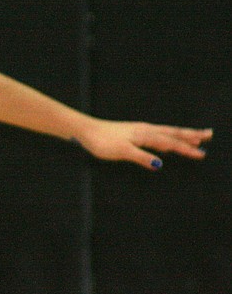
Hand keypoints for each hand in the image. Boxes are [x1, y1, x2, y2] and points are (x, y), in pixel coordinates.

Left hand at [75, 120, 211, 170]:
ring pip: (166, 132)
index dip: (185, 149)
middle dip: (191, 135)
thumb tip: (160, 164)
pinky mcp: (133, 132)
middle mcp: (145, 130)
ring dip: (182, 134)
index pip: (170, 142)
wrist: (85, 130)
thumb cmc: (101, 141)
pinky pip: (157, 134)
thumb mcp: (121, 151)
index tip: (202, 154)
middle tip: (209, 134)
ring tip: (196, 136)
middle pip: (172, 132)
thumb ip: (141, 157)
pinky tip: (169, 143)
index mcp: (144, 134)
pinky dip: (168, 137)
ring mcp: (139, 130)